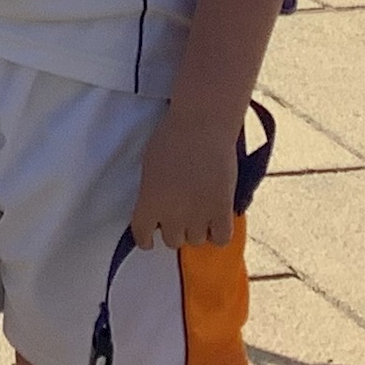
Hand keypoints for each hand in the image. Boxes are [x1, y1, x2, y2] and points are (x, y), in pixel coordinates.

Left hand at [127, 102, 239, 250]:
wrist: (202, 124)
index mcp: (149, 202)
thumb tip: (157, 209)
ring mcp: (199, 214)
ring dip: (196, 230)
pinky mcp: (222, 210)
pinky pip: (221, 239)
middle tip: (180, 214)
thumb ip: (151, 193)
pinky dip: (218, 233)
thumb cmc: (172, 137)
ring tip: (199, 213)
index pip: (141, 235)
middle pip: (172, 241)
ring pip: (196, 240)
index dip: (146, 239)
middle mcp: (172, 214)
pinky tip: (216, 223)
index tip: (149, 239)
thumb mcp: (149, 166)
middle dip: (174, 229)